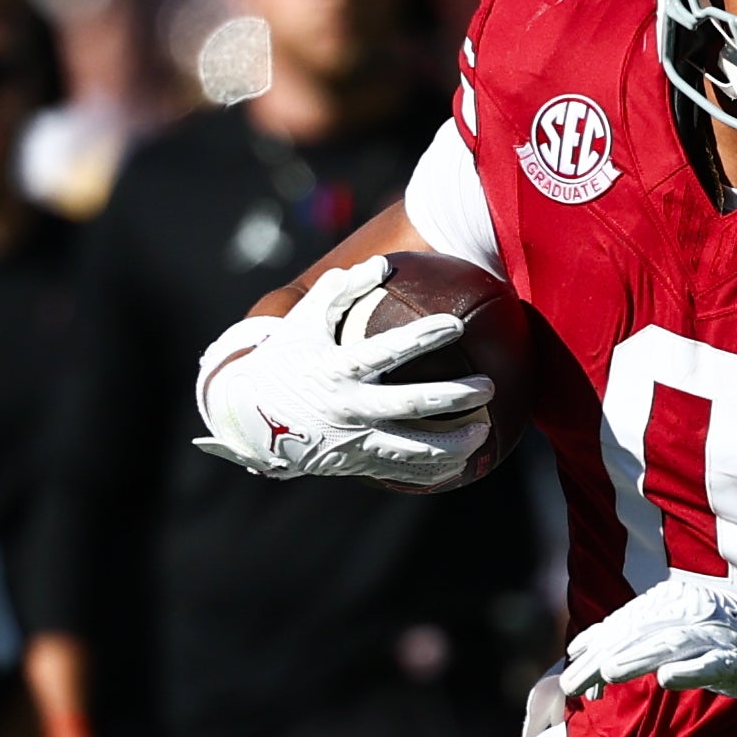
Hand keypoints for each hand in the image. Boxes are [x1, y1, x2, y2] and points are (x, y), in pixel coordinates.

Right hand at [191, 263, 488, 487]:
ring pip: (413, 450)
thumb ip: (339, 292)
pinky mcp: (357, 464)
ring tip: (484, 433)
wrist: (248, 422)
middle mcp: (347, 408)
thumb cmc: (282, 362)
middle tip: (488, 387)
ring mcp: (354, 441)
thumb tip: (380, 264)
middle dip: (454, 397)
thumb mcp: (301, 323)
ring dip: (453, 444)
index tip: (455, 324)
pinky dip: (435, 471)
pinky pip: (403, 472)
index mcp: (335, 369)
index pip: (384, 351)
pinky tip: (463, 464)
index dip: (421, 338)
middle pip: (410, 405)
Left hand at [554, 574, 736, 705]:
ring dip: (639, 658)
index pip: (625, 623)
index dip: (596, 646)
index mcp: (669, 600)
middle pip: (639, 634)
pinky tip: (666, 680)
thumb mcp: (667, 631)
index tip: (571, 672)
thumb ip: (627, 637)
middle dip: (604, 658)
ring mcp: (714, 633)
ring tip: (609, 673)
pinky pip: (710, 663)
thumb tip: (578, 649)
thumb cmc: (711, 639)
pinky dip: (689, 671)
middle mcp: (689, 611)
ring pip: (670, 644)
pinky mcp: (735, 658)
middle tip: (575, 682)